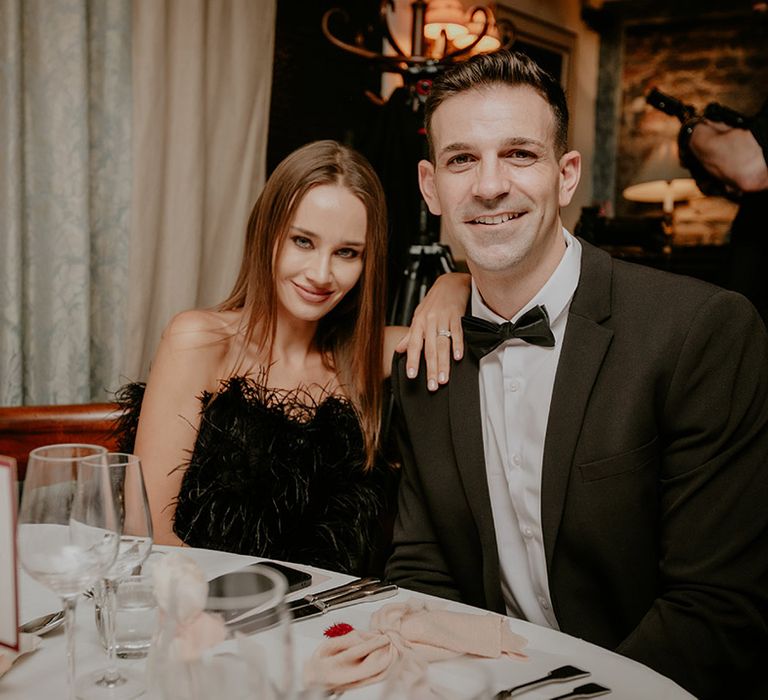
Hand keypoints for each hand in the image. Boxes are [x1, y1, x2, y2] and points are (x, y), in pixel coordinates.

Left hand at [395, 272, 470, 390]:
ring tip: (444, 378)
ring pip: (443, 344)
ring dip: (444, 363)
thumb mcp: (419, 315)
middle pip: (430, 349)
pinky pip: (457, 332)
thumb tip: (400, 349)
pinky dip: (458, 345)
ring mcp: (444, 319)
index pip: (414, 345)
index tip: (412, 376)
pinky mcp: (457, 316)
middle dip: (431, 369)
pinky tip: (458, 357)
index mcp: (419, 323)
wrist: (450, 282)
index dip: (413, 361)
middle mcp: (430, 322)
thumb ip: (411, 335)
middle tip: (432, 385)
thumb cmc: (434, 300)